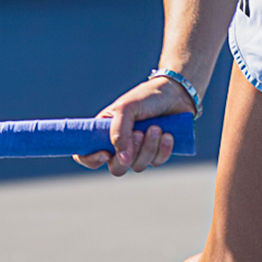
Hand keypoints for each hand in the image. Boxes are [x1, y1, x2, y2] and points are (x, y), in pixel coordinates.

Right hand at [73, 76, 194, 175]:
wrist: (174, 93)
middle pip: (116, 168)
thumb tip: (120, 159)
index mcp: (103, 133)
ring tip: (156, 127)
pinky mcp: (156, 153)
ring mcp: (138, 152)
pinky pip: (156, 163)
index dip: (91, 160)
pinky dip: (162, 149)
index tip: (105, 154)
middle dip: (130, 153)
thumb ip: (119, 134)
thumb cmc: (146, 97)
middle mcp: (119, 146)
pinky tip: (167, 135)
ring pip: (138, 166)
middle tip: (139, 133)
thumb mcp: (126, 109)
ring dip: (149, 147)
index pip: (86, 155)